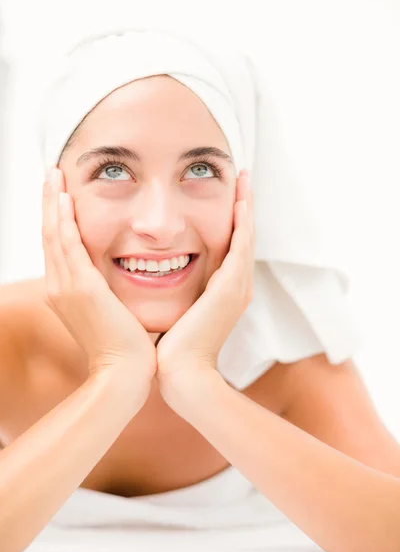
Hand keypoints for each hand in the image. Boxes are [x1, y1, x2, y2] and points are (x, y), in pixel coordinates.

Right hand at [42, 168, 156, 402]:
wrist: (126, 373)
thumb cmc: (126, 346)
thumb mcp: (111, 314)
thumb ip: (106, 294)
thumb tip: (114, 282)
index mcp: (66, 292)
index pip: (57, 246)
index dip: (55, 218)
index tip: (59, 194)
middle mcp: (59, 287)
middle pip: (48, 235)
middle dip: (48, 202)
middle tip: (51, 173)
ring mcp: (66, 288)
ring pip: (53, 235)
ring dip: (52, 202)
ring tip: (53, 175)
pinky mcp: (81, 289)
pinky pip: (68, 246)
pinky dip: (63, 220)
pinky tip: (64, 198)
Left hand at [156, 170, 253, 403]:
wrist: (182, 374)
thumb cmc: (173, 347)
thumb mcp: (178, 312)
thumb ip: (179, 293)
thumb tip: (159, 278)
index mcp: (224, 290)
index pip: (231, 246)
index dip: (233, 220)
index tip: (229, 196)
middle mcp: (237, 285)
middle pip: (244, 236)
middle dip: (244, 206)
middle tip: (242, 178)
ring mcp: (238, 286)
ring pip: (246, 235)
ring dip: (246, 206)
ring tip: (243, 179)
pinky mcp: (231, 287)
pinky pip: (241, 244)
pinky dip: (242, 221)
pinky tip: (240, 199)